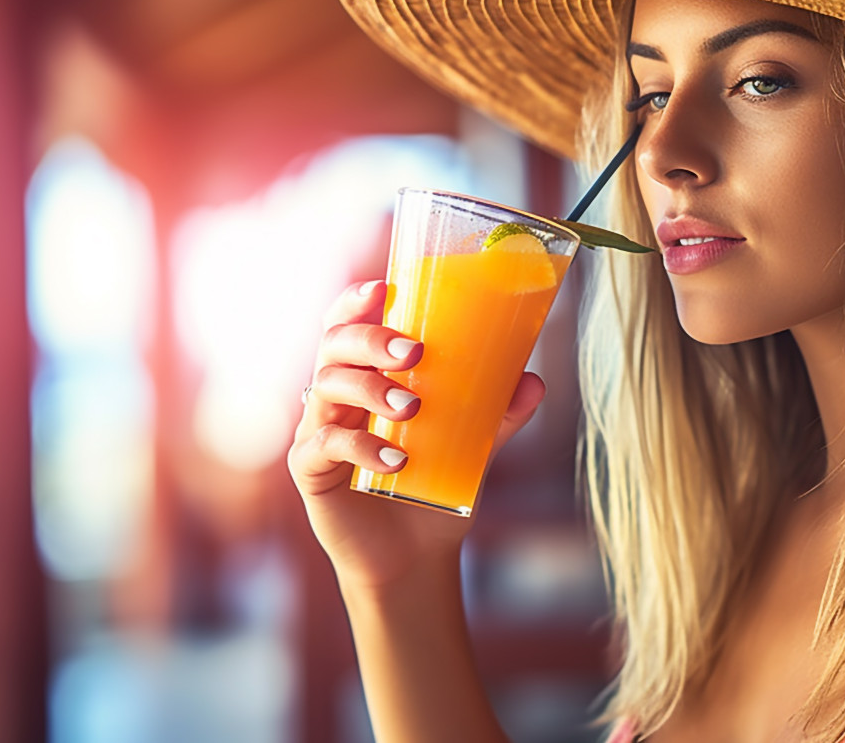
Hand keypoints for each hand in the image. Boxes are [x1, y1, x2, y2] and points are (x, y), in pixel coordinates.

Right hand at [287, 279, 546, 591]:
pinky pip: (324, 447)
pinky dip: (361, 448)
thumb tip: (534, 381)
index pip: (347, 323)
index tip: (383, 288)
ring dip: (370, 390)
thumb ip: (499, 413)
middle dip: (369, 340)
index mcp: (365, 375)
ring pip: (325, 387)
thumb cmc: (435, 485)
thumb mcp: (474, 444)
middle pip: (333, 345)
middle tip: (412, 353)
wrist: (414, 556)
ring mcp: (317, 430)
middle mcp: (334, 395)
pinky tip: (396, 461)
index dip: (355, 300)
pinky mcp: (310, 471)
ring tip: (413, 410)